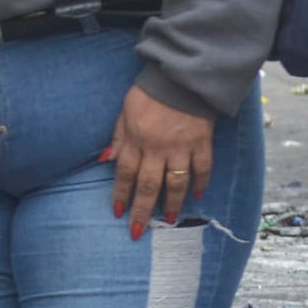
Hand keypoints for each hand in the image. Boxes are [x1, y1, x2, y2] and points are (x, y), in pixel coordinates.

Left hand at [106, 88, 212, 239]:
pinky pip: (203, 168)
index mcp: (136, 139)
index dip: (121, 194)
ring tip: (169, 221)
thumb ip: (117, 137)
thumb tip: (105, 160)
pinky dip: (201, 183)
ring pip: (176, 183)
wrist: (182, 76)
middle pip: (148, 185)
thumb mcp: (125, 110)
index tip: (118, 212)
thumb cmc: (149, 92)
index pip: (125, 173)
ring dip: (172, 204)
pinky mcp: (202, 142)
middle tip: (138, 231)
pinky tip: (198, 196)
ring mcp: (181, 146)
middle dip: (142, 210)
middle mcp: (157, 147)